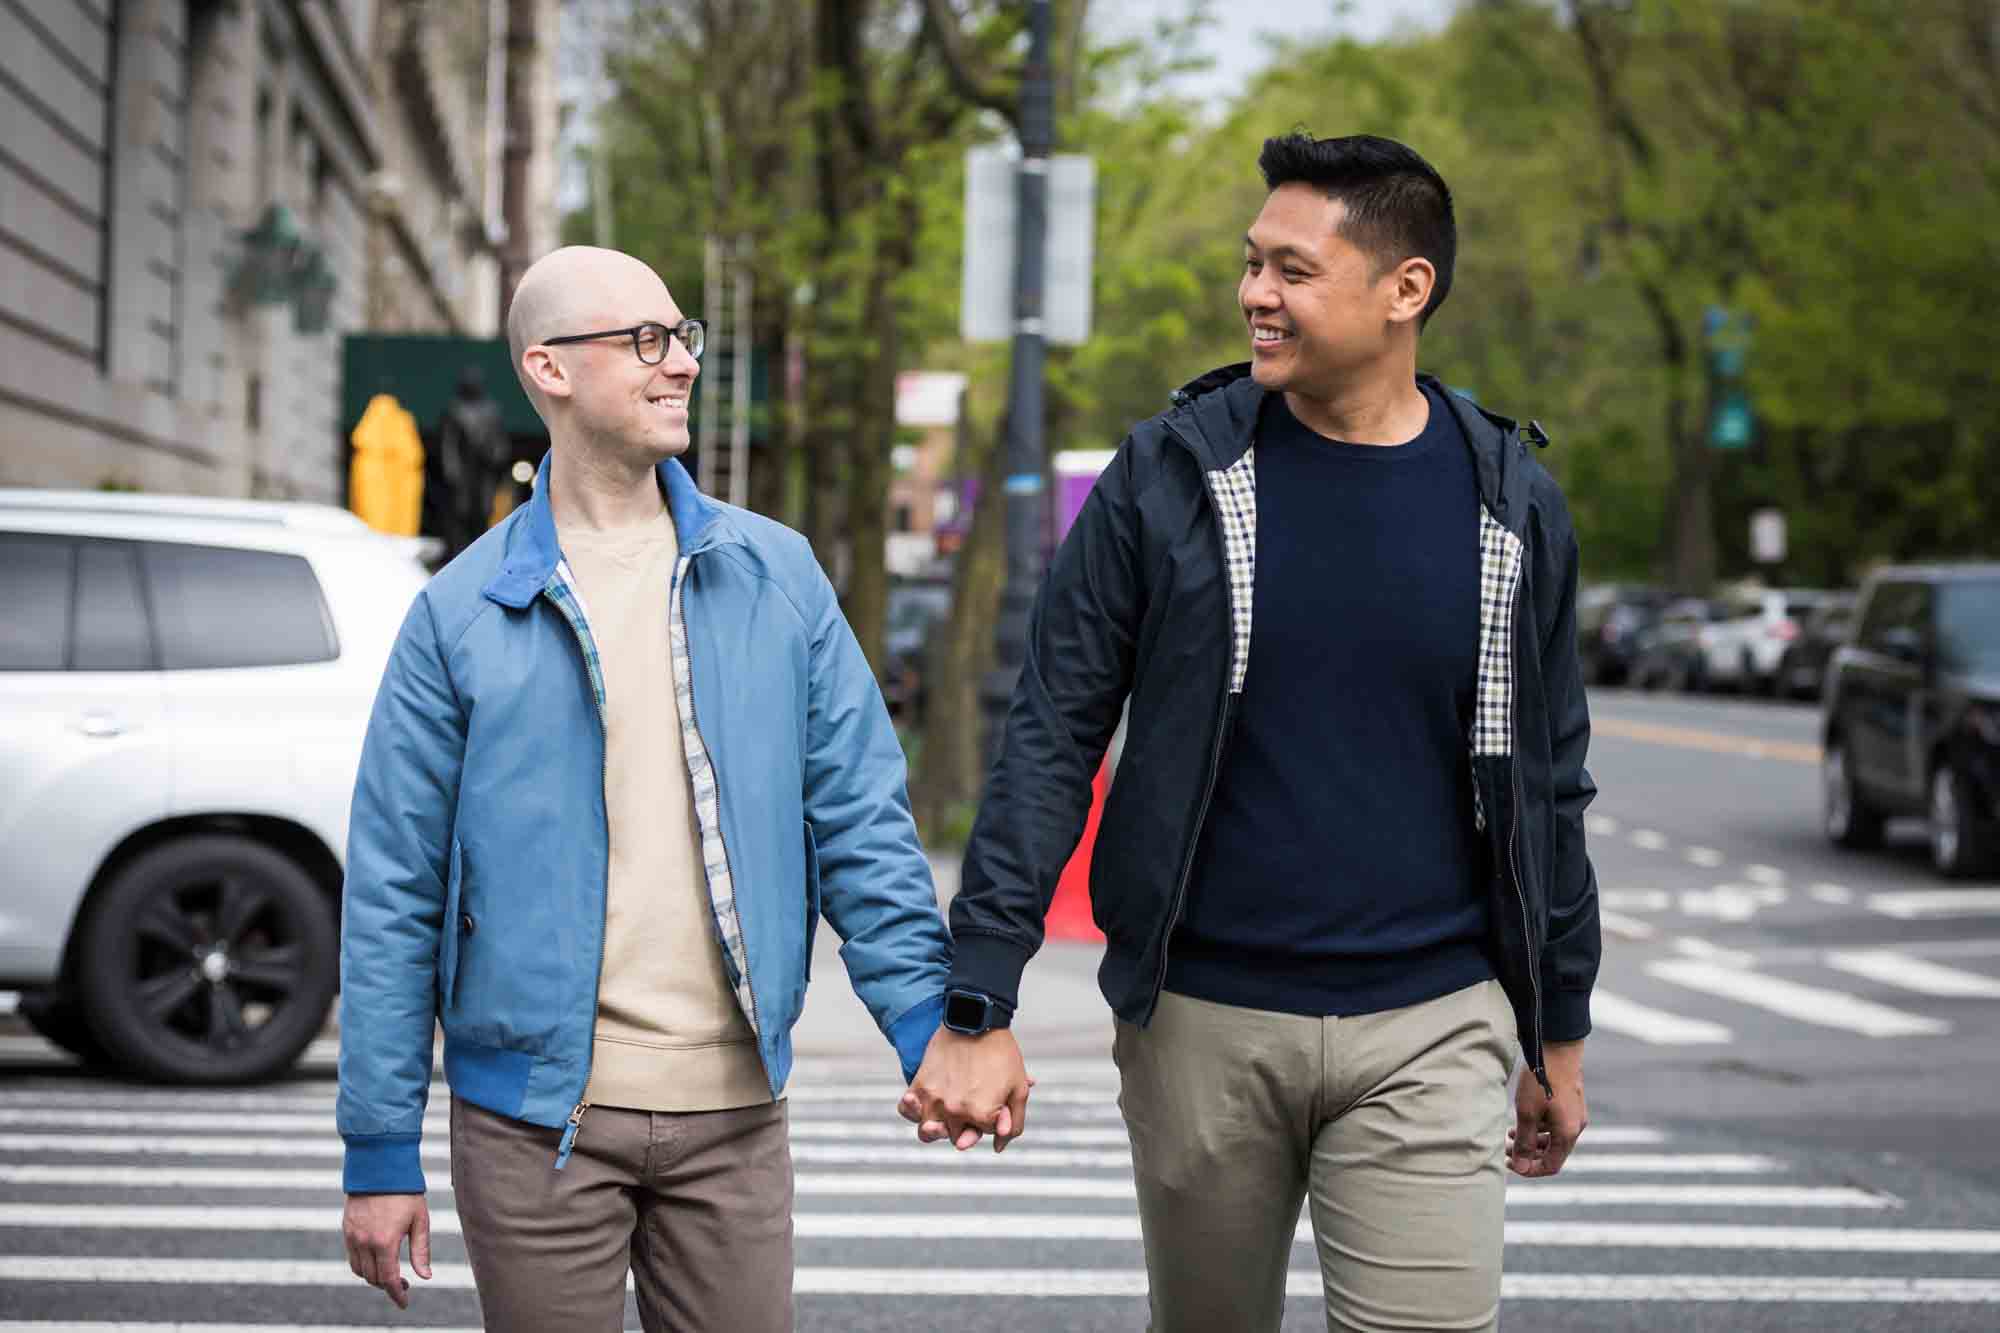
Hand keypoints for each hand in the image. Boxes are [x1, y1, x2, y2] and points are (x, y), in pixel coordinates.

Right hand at [343, 1193, 430, 1308]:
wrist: (380, 1168)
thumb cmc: (405, 1192)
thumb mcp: (420, 1220)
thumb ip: (421, 1250)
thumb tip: (425, 1276)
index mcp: (385, 1241)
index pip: (388, 1279)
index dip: (397, 1294)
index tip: (404, 1302)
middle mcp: (365, 1242)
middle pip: (373, 1278)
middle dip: (388, 1286)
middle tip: (404, 1283)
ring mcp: (353, 1236)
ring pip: (359, 1271)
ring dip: (374, 1277)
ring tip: (390, 1272)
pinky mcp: (347, 1230)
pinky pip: (352, 1258)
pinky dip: (363, 1266)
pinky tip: (377, 1260)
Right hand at [898, 1027, 1031, 1152]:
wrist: (976, 1020)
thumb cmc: (1001, 1052)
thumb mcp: (1019, 1089)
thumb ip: (1013, 1123)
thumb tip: (998, 1147)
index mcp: (982, 1115)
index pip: (984, 1134)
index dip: (990, 1120)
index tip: (994, 1102)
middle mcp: (955, 1112)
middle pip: (956, 1136)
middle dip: (966, 1125)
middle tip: (971, 1102)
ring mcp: (934, 1099)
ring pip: (929, 1131)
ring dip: (937, 1126)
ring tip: (945, 1111)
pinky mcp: (920, 1084)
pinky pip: (906, 1109)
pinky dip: (911, 1110)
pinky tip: (920, 1105)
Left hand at [1509, 1039, 1586, 1176]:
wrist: (1557, 1048)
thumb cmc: (1541, 1080)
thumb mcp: (1527, 1112)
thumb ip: (1524, 1142)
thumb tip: (1520, 1167)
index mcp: (1567, 1134)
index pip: (1551, 1166)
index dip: (1530, 1169)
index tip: (1510, 1164)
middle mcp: (1575, 1127)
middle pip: (1553, 1154)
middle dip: (1528, 1154)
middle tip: (1506, 1149)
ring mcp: (1575, 1115)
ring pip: (1553, 1139)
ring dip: (1532, 1141)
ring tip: (1509, 1134)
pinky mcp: (1571, 1104)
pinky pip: (1556, 1125)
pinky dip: (1540, 1128)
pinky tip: (1522, 1120)